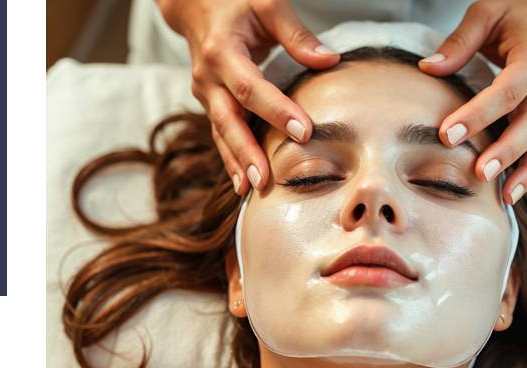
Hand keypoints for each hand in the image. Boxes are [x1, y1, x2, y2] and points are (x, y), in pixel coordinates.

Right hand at [157, 0, 339, 194]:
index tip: (304, 131)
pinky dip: (231, 158)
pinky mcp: (211, 102)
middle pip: (228, 120)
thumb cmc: (236, 1)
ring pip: (221, 132)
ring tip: (252, 190)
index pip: (251, 88)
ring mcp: (206, 93)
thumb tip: (330, 61)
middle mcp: (208, 77)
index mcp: (222, 51)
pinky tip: (243, 183)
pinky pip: (220, 134)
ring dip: (236, 162)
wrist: (196, 5)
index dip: (276, 111)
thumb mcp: (268, 4)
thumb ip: (297, 34)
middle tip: (266, 179)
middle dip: (246, 152)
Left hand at [418, 0, 526, 204]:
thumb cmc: (517, 11)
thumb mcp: (486, 14)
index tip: (448, 134)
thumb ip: (458, 42)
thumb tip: (427, 68)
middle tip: (478, 172)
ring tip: (502, 196)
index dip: (479, 115)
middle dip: (505, 151)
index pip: (507, 91)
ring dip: (522, 170)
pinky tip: (510, 195)